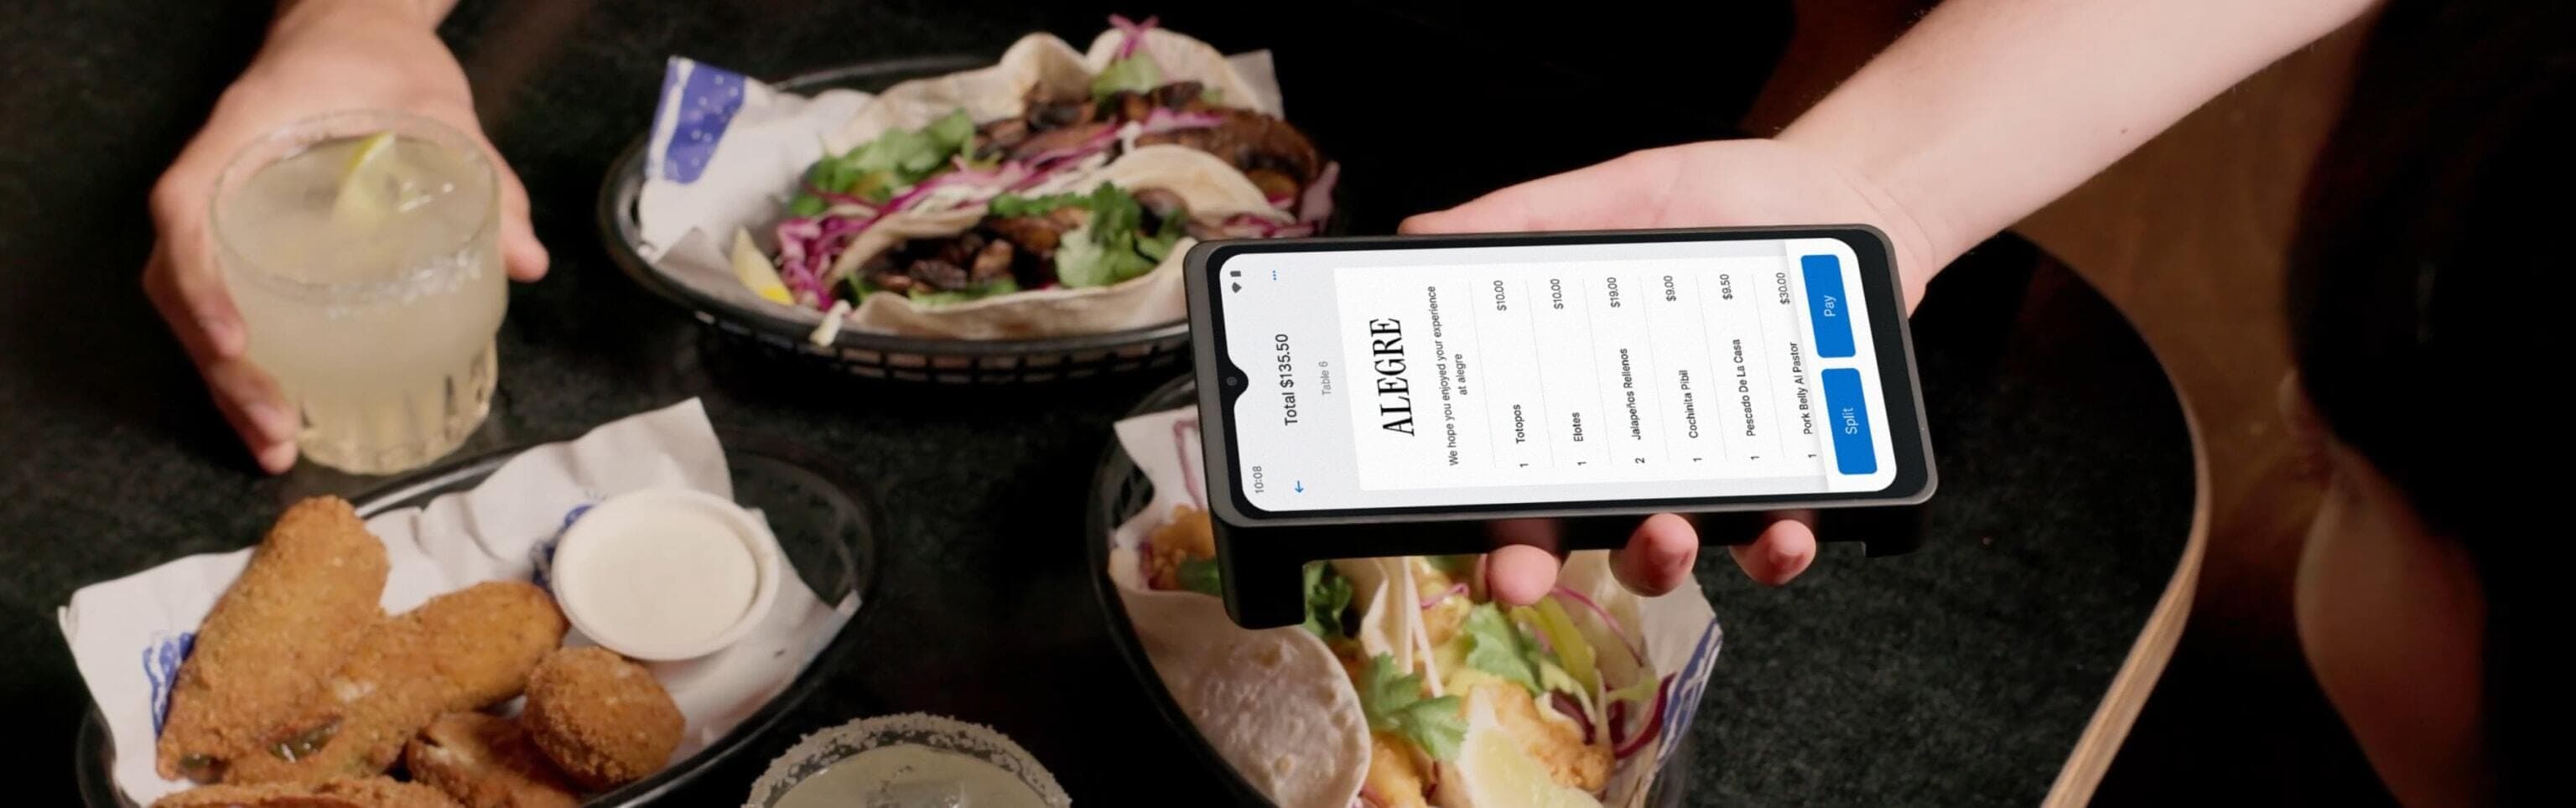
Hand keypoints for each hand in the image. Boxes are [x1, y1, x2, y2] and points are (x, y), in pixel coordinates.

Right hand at [143, 0, 544, 472]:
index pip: (187, 212)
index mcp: (242, 133)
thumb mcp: (439, 107)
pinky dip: (241, 359)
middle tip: (276, 430)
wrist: (352, 24)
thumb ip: (485, 178)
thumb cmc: (381, 59)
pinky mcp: (242, 231)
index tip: (239, 343)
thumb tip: (527, 260)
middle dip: (221, 368)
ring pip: (191, 302)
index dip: (201, 283)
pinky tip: (280, 410)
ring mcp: (220, 206)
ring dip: (224, 380)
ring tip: (274, 443)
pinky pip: (220, 298)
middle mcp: (213, 175)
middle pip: (179, 280)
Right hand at [1405, 138, 1941, 600]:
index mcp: (1577, 394)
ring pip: (1669, 548)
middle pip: (1570, 530)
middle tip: (1524, 576)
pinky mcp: (1793, 476)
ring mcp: (1711, 471)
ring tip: (1667, 531)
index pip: (1512, 471)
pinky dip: (1779, 547)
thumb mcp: (1622, 193)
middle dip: (1541, 568)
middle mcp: (1635, 449)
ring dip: (1659, 557)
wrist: (1847, 196)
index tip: (1460, 542)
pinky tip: (1784, 529)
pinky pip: (1779, 536)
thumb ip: (1528, 218)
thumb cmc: (1725, 202)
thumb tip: (1418, 233)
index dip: (1483, 520)